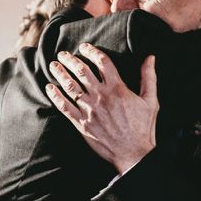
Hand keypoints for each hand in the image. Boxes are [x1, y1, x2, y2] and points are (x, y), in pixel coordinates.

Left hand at [45, 43, 157, 172]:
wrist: (134, 153)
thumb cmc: (143, 127)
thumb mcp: (150, 100)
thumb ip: (149, 77)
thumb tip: (150, 57)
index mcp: (117, 88)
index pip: (102, 62)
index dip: (91, 51)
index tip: (84, 47)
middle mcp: (101, 96)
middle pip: (82, 71)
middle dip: (70, 60)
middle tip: (63, 54)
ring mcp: (90, 110)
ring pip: (70, 86)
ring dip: (60, 74)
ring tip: (54, 66)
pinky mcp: (82, 124)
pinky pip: (64, 107)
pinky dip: (55, 96)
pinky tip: (50, 88)